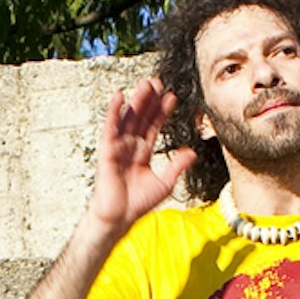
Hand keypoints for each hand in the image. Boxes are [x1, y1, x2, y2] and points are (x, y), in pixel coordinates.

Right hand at [89, 79, 194, 230]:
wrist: (119, 217)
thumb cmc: (138, 203)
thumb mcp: (164, 183)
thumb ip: (177, 166)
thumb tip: (192, 152)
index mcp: (143, 151)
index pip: (154, 126)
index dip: (162, 111)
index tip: (172, 97)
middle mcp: (130, 145)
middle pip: (142, 117)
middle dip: (150, 100)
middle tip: (158, 81)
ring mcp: (118, 146)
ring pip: (129, 118)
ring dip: (136, 100)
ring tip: (145, 84)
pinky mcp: (107, 150)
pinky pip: (110, 127)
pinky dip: (114, 112)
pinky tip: (120, 96)